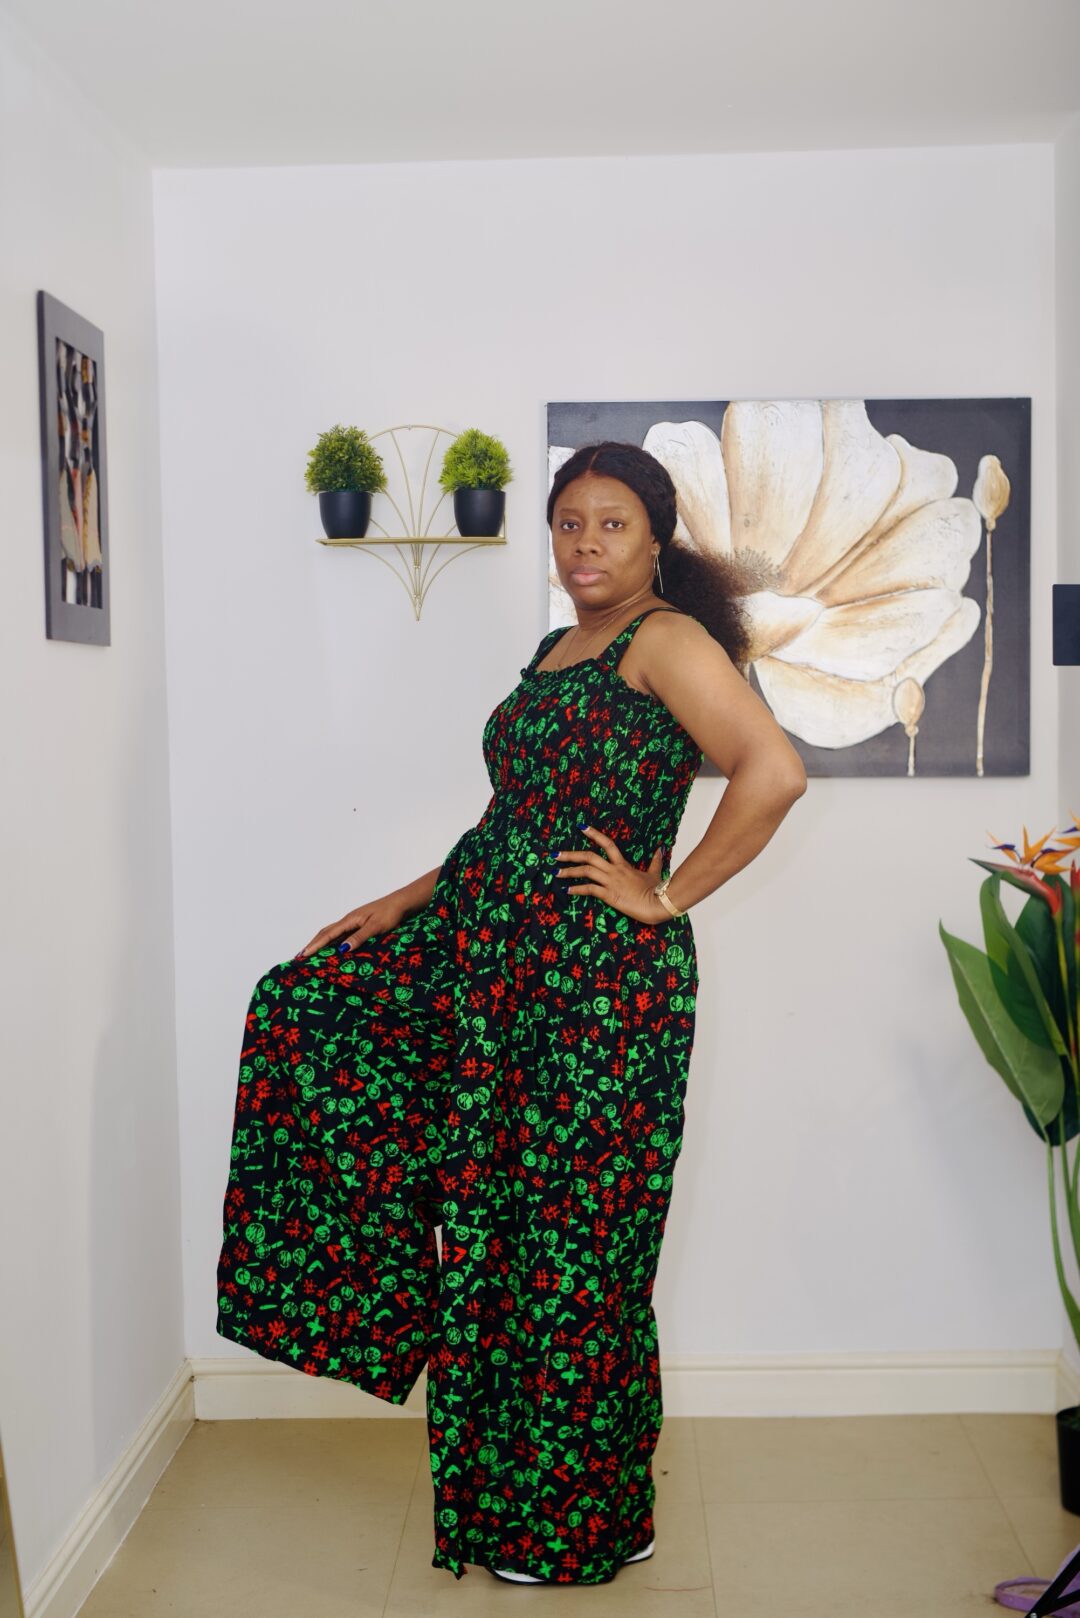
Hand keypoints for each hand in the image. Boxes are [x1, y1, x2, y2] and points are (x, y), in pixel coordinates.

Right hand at [295, 891, 412, 957]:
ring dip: (321, 942)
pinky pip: (342, 934)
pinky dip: (333, 942)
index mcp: (350, 920)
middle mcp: (349, 920)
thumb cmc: (391, 913)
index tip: (303, 955)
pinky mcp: (361, 924)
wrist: (402, 903)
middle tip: (301, 956)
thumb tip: (342, 949)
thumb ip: (359, 937)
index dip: (315, 946)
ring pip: (333, 933)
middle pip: (326, 933)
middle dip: (313, 944)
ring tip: (312, 953)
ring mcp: (354, 922)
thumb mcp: (376, 927)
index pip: (328, 935)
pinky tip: (334, 949)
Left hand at [552, 824, 672, 923]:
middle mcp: (614, 870)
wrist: (659, 902)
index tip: (581, 827)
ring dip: (569, 871)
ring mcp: (611, 882)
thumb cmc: (657, 889)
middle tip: (555, 854)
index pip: (607, 844)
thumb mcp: (655, 872)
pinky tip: (567, 890)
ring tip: (556, 872)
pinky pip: (590, 890)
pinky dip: (577, 889)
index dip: (594, 834)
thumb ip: (655, 860)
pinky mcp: (610, 895)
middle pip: (589, 857)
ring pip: (586, 872)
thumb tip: (660, 849)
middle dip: (570, 855)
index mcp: (623, 864)